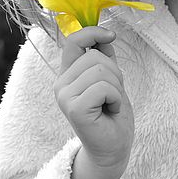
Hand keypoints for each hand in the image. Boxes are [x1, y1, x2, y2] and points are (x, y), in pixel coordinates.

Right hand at [54, 26, 134, 171]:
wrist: (113, 146)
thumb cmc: (112, 112)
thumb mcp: (110, 78)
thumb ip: (104, 57)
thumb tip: (105, 34)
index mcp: (67, 74)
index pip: (73, 41)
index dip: (93, 32)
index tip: (111, 35)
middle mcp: (61, 84)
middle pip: (95, 57)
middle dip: (114, 73)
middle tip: (112, 95)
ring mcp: (65, 97)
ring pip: (101, 71)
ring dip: (116, 87)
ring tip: (110, 103)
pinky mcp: (74, 109)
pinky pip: (103, 88)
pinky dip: (115, 98)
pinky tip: (110, 111)